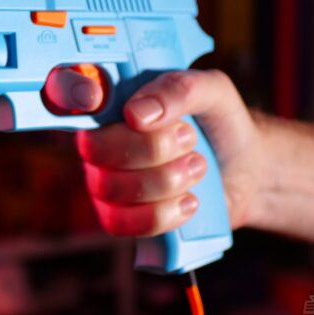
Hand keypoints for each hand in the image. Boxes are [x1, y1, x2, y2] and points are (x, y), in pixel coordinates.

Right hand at [45, 68, 263, 235]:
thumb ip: (177, 90)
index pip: (66, 94)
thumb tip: (136, 113)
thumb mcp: (211, 91)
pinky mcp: (122, 218)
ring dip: (166, 179)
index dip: (68, 92)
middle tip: (190, 138)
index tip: (103, 99)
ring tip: (198, 166)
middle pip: (96, 150)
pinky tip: (190, 201)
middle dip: (152, 147)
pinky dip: (163, 213)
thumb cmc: (218, 122)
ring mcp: (107, 182)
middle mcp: (99, 142)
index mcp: (111, 103)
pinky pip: (123, 224)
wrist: (247, 169)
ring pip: (113, 188)